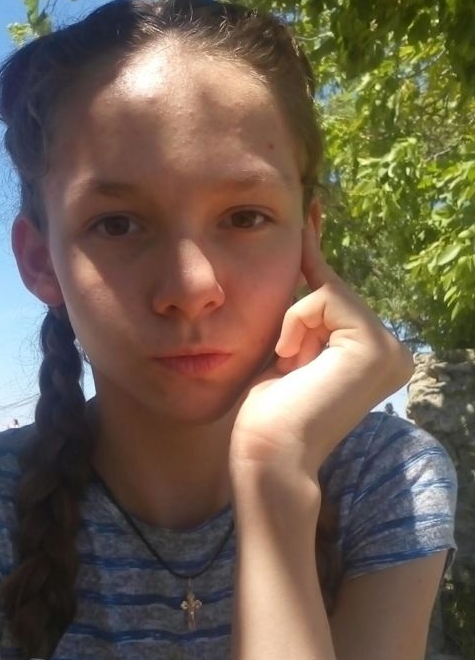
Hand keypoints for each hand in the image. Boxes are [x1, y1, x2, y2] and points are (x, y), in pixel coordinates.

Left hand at [230, 223, 412, 483]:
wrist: (266, 452)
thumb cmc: (269, 411)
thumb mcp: (288, 347)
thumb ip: (303, 311)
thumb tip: (303, 256)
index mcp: (376, 356)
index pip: (338, 293)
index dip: (316, 252)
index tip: (311, 207)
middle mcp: (394, 352)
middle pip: (331, 291)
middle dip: (294, 319)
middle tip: (288, 366)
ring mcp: (390, 350)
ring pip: (327, 293)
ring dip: (293, 326)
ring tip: (292, 369)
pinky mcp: (374, 346)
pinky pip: (322, 300)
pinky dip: (295, 325)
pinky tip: (294, 362)